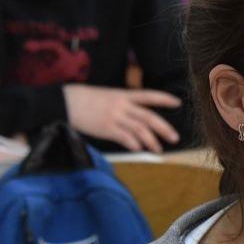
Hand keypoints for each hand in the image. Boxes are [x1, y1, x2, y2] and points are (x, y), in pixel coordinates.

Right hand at [64, 85, 180, 152]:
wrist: (66, 102)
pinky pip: (124, 137)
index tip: (178, 103)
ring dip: (151, 141)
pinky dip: (133, 144)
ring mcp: (114, 116)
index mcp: (123, 94)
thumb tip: (136, 117)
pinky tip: (138, 149)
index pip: (149, 95)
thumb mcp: (107, 95)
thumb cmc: (85, 99)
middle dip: (164, 128)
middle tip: (175, 137)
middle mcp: (122, 105)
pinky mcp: (106, 128)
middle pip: (149, 116)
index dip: (164, 99)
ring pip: (140, 129)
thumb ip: (122, 104)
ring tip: (158, 149)